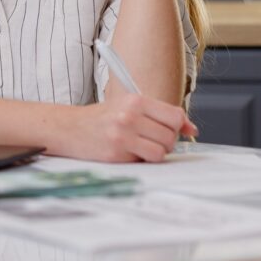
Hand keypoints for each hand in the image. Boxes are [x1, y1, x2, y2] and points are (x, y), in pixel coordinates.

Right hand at [59, 89, 197, 162]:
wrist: (68, 128)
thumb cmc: (102, 119)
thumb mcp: (129, 108)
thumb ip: (159, 115)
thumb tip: (192, 129)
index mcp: (135, 100)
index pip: (174, 115)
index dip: (178, 126)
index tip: (176, 132)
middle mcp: (130, 115)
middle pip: (170, 135)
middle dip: (165, 142)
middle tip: (150, 140)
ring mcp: (122, 135)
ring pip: (162, 150)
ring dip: (155, 153)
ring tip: (140, 148)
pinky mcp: (116, 153)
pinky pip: (146, 161)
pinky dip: (143, 160)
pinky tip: (129, 153)